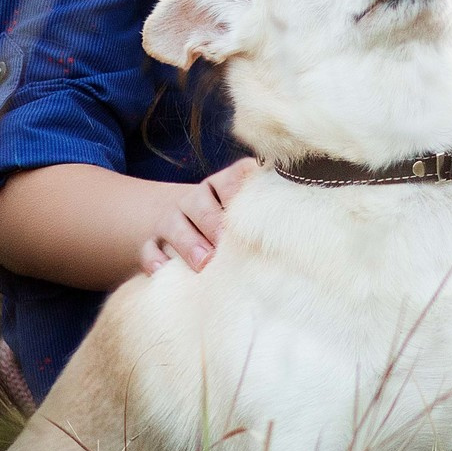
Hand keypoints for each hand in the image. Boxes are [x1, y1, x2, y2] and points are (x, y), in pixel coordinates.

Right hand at [137, 157, 258, 274]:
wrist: (171, 218)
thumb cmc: (220, 219)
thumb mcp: (237, 209)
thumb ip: (260, 209)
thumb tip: (303, 214)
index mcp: (220, 186)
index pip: (231, 179)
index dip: (239, 190)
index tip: (252, 209)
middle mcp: (194, 200)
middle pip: (201, 205)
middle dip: (214, 224)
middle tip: (227, 244)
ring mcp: (170, 220)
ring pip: (175, 226)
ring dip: (189, 243)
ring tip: (204, 262)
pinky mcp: (149, 242)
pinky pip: (148, 249)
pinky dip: (154, 259)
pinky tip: (163, 271)